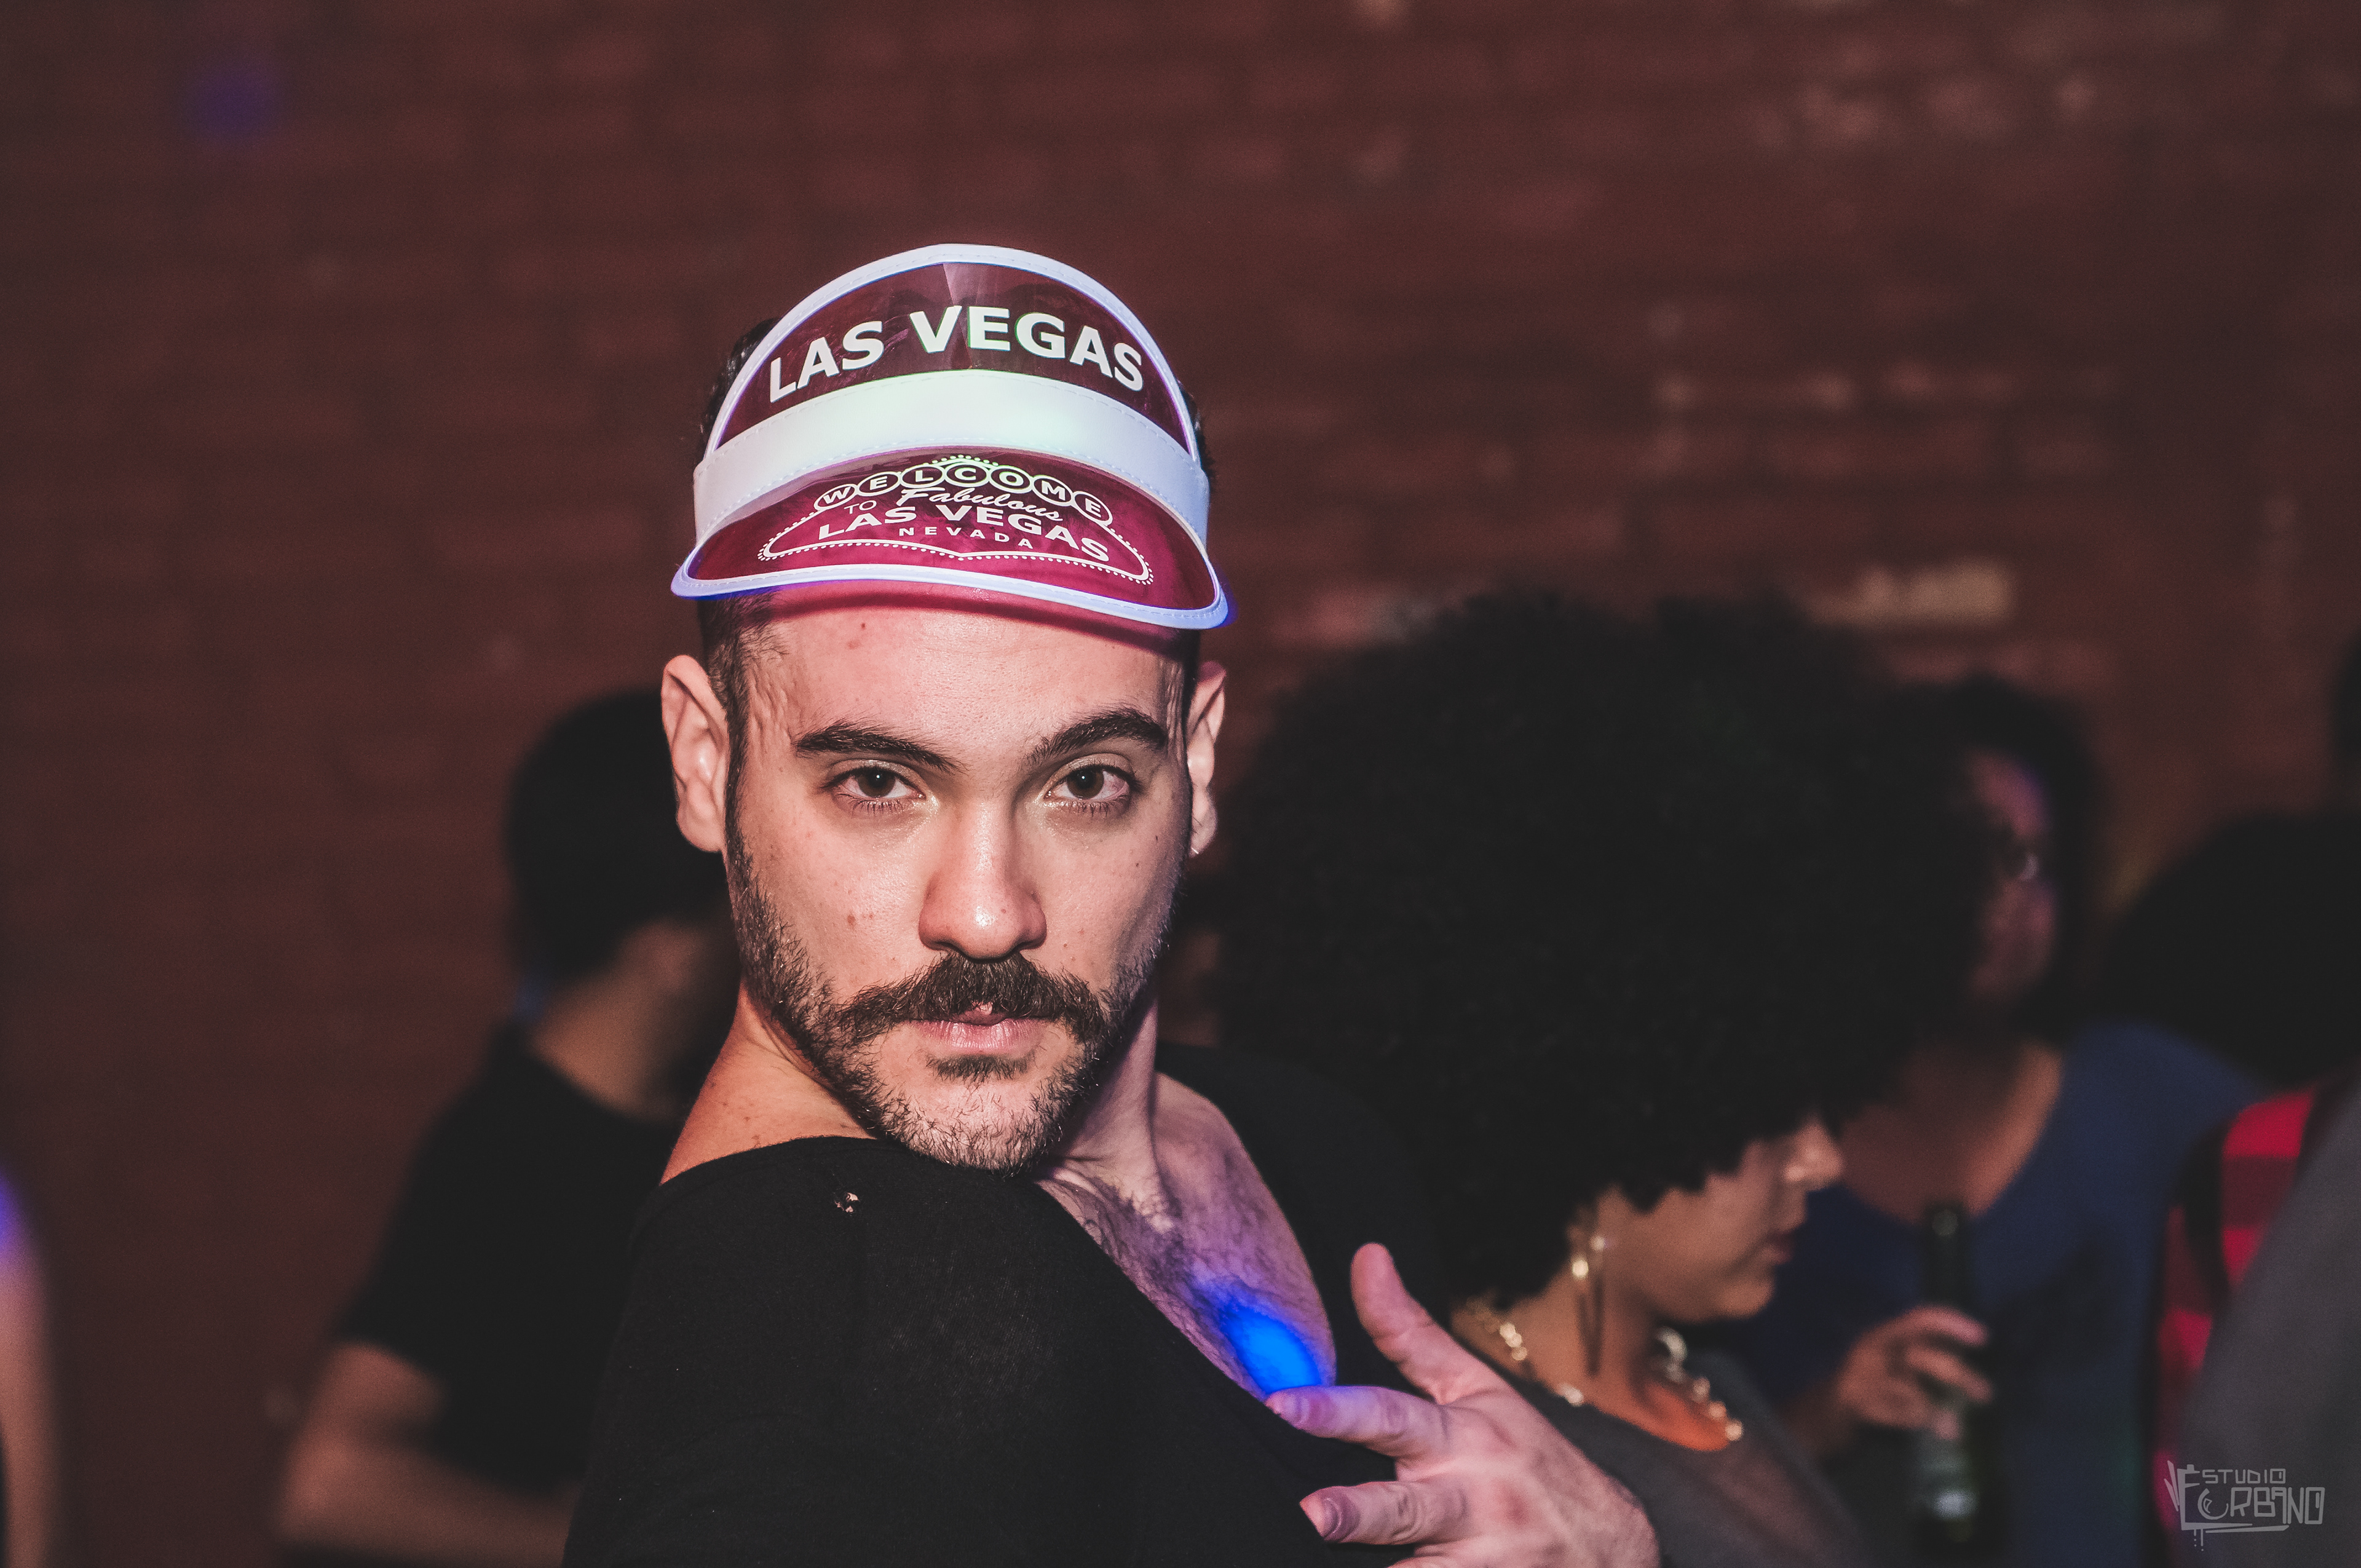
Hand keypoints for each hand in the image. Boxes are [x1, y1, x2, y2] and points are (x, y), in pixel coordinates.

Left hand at [1265, 1244, 1657, 1566]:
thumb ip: (1411, 1333)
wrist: (1613, 1550)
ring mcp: (1479, 1561)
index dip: (1337, 1411)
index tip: (1282, 1404)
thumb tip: (1366, 1255)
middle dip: (1358, 1511)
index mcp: (1463, 1439)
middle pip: (1404, 1506)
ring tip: (1325, 1562)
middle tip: (1313, 1512)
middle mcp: (1470, 1500)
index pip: (1392, 1416)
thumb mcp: (1478, 1392)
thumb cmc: (1530, 1460)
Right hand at [1826, 1305, 1990, 1441]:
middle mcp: (1874, 1349)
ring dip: (1936, 1409)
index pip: (1921, 1318)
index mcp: (1886, 1334)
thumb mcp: (1893, 1360)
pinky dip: (1915, 1422)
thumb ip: (1923, 1356)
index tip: (1983, 1337)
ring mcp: (1862, 1375)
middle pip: (1921, 1356)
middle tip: (1985, 1394)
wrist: (1826, 1411)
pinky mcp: (1856, 1401)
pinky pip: (1892, 1411)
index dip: (1952, 1323)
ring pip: (1907, 1388)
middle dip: (1958, 1374)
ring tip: (1956, 1429)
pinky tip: (1934, 1432)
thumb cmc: (1872, 1384)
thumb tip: (1967, 1361)